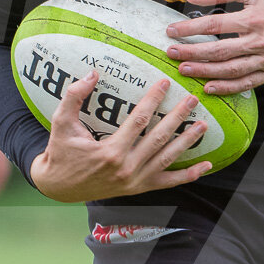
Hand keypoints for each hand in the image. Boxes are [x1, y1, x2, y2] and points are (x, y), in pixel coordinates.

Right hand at [29, 73, 212, 203]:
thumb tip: (92, 74)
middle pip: (159, 138)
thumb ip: (74, 97)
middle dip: (178, 117)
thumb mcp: (61, 123)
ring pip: (168, 159)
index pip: (139, 121)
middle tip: (192, 100)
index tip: (165, 83)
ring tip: (203, 125)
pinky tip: (206, 166)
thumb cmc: (61, 152)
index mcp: (110, 152)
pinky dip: (188, 175)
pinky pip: (168, 182)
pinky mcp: (138, 189)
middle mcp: (127, 168)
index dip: (154, 100)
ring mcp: (135, 181)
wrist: (58, 187)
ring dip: (187, 142)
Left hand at [163, 0, 263, 94]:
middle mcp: (259, 42)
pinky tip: (210, 87)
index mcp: (253, 18)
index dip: (190, 29)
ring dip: (204, 72)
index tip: (172, 31)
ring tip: (184, 70)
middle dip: (191, 53)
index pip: (214, 25)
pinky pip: (247, 84)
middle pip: (218, 51)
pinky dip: (227, 88)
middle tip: (171, 53)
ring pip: (230, 70)